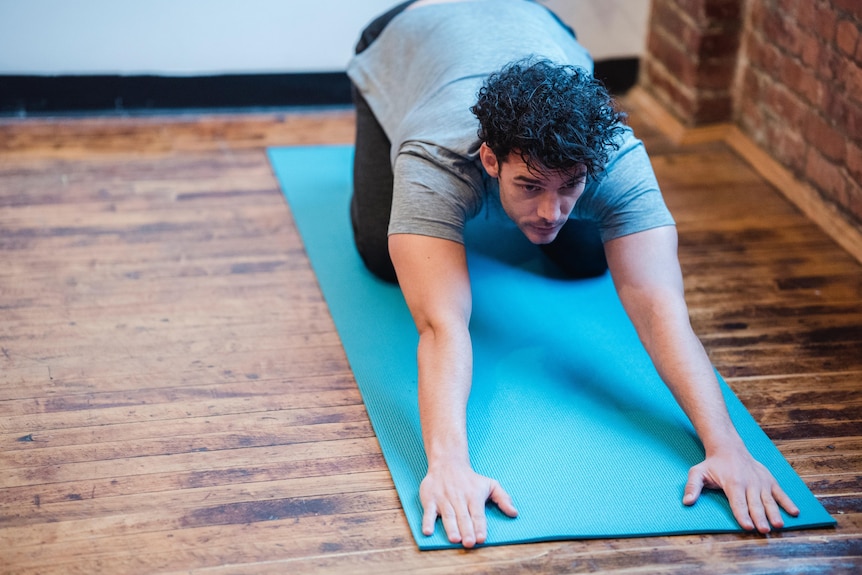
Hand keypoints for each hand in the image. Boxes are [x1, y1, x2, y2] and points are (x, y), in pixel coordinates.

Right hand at [419, 463, 517, 547]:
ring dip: (451, 528)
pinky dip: (427, 521)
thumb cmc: (470, 479)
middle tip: (469, 543)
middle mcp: (459, 498)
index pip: (477, 514)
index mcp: (473, 496)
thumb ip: (503, 498)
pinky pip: (428, 512)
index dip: (480, 526)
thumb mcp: (490, 484)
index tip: (482, 538)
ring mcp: (443, 499)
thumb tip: (514, 513)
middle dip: (466, 530)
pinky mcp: (430, 499)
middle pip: (463, 517)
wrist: (447, 463)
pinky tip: (428, 531)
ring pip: (448, 515)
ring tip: (455, 539)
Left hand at [683, 447, 799, 532]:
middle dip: (759, 518)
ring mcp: (761, 482)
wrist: (729, 447)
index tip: (747, 526)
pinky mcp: (769, 480)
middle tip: (764, 530)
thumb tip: (687, 502)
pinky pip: (780, 492)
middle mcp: (749, 482)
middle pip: (754, 504)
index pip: (738, 502)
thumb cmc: (712, 464)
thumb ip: (692, 487)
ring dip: (774, 513)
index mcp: (732, 482)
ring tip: (778, 525)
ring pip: (768, 500)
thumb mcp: (697, 472)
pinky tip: (794, 512)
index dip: (742, 514)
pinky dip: (788, 502)